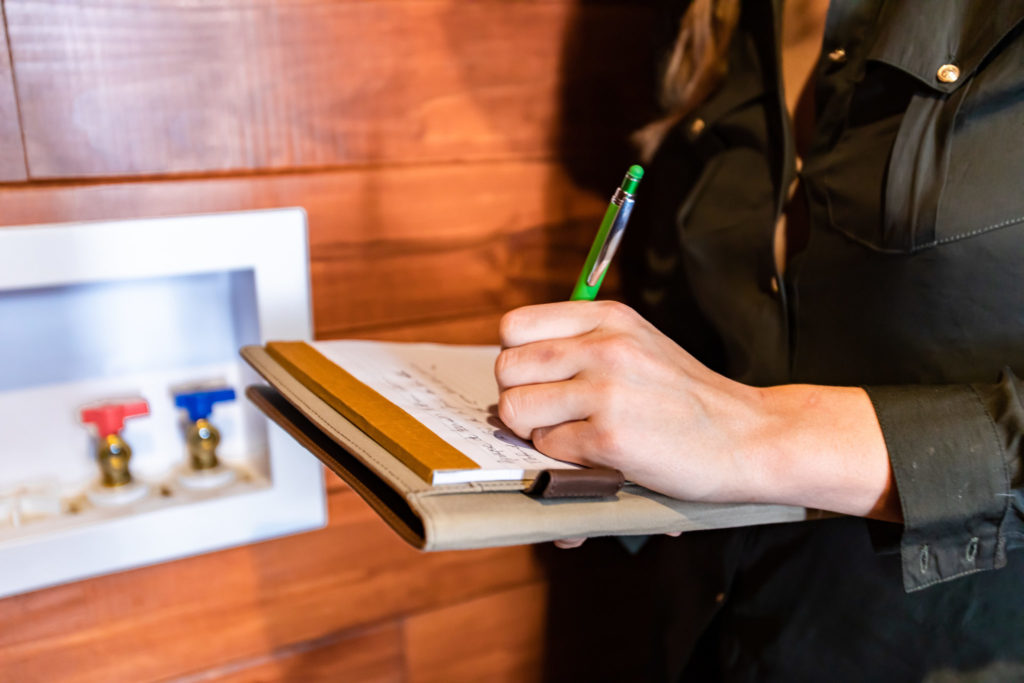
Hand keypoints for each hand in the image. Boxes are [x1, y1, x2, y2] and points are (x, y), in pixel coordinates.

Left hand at [495, 301, 898, 519]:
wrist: (749, 436)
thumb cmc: (686, 398)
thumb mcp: (639, 344)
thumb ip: (583, 343)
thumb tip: (513, 367)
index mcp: (608, 318)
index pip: (514, 325)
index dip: (517, 357)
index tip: (537, 378)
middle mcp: (604, 346)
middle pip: (507, 368)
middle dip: (520, 397)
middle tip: (552, 413)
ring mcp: (606, 392)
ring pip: (516, 409)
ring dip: (536, 431)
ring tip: (574, 434)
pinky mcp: (609, 438)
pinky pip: (548, 448)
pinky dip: (565, 458)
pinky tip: (599, 454)